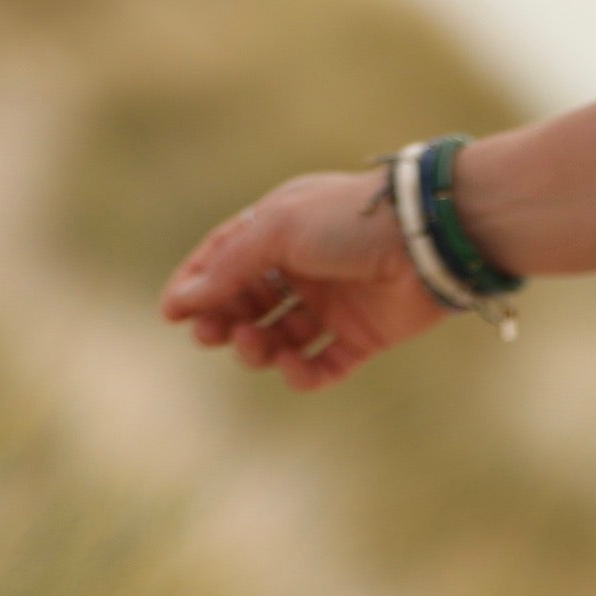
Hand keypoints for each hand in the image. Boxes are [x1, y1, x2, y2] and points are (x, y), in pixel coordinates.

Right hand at [160, 169, 443, 392]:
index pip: (224, 261)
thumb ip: (229, 267)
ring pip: (280, 338)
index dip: (196, 288)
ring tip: (252, 343)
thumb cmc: (346, 221)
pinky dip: (302, 373)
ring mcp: (332, 305)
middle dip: (223, 321)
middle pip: (248, 304)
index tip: (172, 315)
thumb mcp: (276, 231)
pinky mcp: (363, 338)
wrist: (423, 241)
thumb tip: (183, 301)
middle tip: (210, 335)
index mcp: (277, 230)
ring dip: (257, 347)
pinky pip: (322, 365)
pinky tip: (291, 366)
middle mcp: (303, 268)